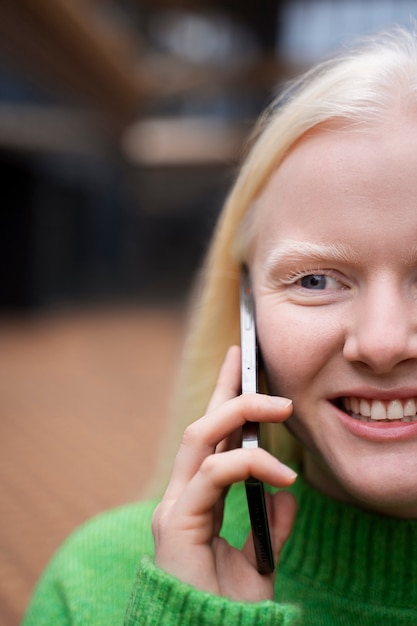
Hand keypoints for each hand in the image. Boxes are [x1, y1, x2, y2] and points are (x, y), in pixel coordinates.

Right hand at [152, 345, 296, 601]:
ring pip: (201, 438)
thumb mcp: (259, 558)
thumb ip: (269, 522)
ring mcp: (175, 507)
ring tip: (280, 406)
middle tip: (246, 358)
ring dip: (240, 414)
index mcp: (196, 501)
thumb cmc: (226, 605)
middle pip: (201, 426)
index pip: (211, 440)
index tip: (240, 366)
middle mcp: (181, 497)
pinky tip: (281, 473)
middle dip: (224, 388)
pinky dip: (249, 465)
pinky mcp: (178, 522)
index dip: (222, 399)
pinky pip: (214, 475)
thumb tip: (287, 491)